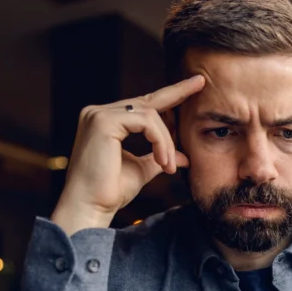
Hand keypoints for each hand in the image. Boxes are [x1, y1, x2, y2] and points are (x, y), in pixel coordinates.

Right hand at [51, 74, 205, 234]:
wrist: (90, 207)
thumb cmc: (110, 192)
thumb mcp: (141, 171)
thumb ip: (158, 158)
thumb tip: (183, 157)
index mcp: (106, 121)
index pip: (143, 104)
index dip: (170, 94)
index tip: (194, 84)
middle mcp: (99, 113)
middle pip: (148, 102)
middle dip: (178, 93)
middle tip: (202, 82)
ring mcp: (99, 114)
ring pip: (150, 115)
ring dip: (166, 142)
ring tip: (168, 166)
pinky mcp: (103, 121)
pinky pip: (146, 122)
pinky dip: (160, 141)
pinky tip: (162, 161)